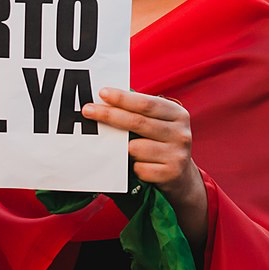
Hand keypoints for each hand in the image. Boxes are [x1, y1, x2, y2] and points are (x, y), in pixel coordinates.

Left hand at [84, 87, 207, 247]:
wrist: (181, 177)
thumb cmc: (160, 143)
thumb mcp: (158, 123)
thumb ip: (138, 112)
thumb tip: (105, 100)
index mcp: (177, 114)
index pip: (146, 103)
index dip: (123, 98)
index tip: (102, 93)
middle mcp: (181, 133)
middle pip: (138, 122)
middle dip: (109, 115)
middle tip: (87, 111)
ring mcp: (178, 154)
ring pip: (135, 148)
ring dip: (124, 150)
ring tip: (129, 151)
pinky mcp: (171, 174)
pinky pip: (139, 168)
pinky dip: (134, 167)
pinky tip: (140, 166)